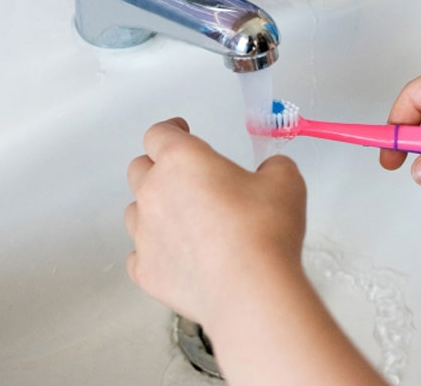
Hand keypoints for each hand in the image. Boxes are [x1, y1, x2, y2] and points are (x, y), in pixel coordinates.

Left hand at [125, 118, 306, 329]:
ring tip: (183, 220)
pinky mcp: (145, 270)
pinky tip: (177, 256)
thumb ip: (273, 167)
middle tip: (185, 177)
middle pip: (139, 169)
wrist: (250, 290)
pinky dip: (154, 251)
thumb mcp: (285, 182)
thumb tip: (271, 172)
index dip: (171, 130)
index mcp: (181, 160)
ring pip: (135, 211)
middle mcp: (154, 192)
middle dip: (158, 167)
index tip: (181, 131)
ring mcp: (144, 233)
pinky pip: (138, 254)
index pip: (159, 133)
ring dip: (153, 209)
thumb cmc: (264, 231)